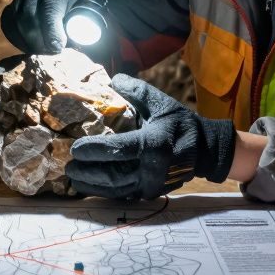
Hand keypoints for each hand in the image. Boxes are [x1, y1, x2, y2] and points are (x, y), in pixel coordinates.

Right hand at [0, 0, 83, 53]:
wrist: (65, 10)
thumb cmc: (78, 18)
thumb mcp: (85, 20)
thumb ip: (81, 29)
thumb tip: (74, 43)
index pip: (49, 8)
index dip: (51, 30)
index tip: (57, 47)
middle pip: (29, 15)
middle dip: (38, 39)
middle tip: (50, 53)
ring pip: (17, 22)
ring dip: (28, 42)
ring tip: (43, 51)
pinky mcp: (10, 8)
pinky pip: (8, 26)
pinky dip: (17, 40)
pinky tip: (30, 47)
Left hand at [65, 75, 235, 199]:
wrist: (205, 150)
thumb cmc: (181, 124)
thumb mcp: (161, 103)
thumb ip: (137, 91)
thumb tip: (114, 79)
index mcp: (153, 144)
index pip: (118, 149)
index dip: (94, 150)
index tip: (75, 148)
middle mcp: (152, 168)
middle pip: (113, 175)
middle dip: (88, 172)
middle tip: (68, 166)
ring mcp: (152, 184)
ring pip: (116, 190)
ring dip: (92, 186)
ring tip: (73, 179)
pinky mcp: (152, 193)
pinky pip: (124, 195)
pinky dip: (105, 192)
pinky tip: (91, 186)